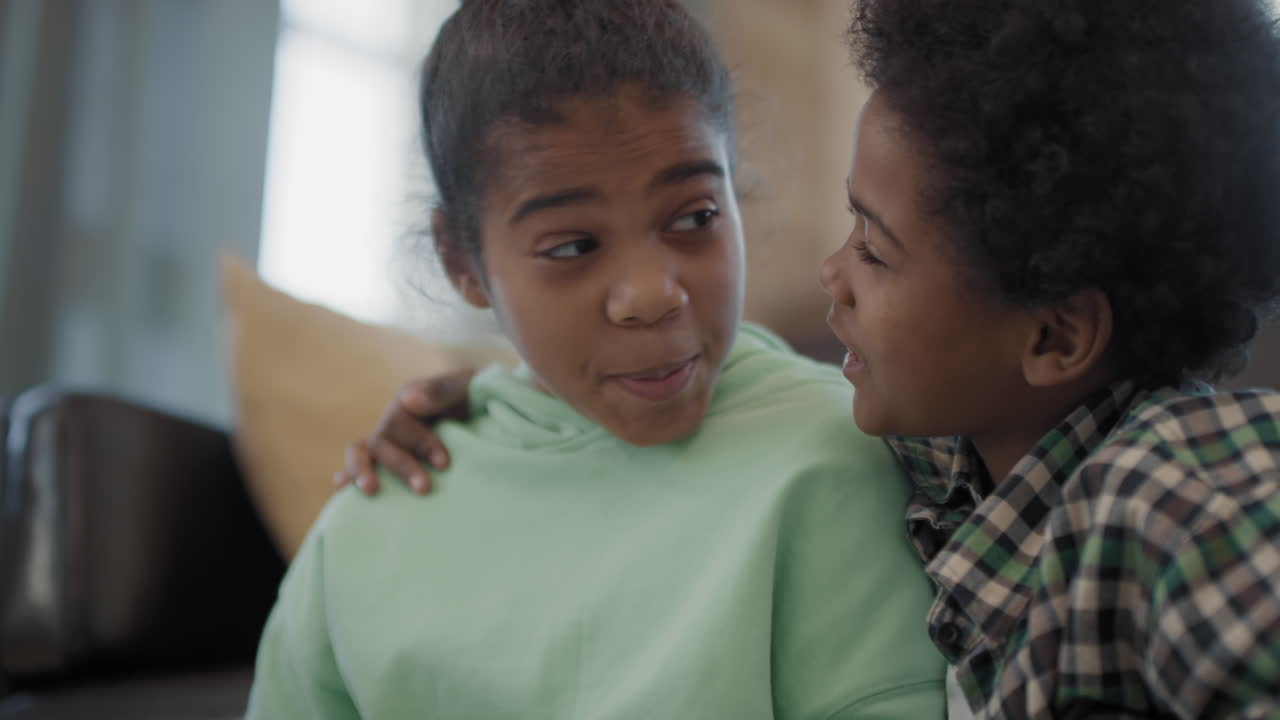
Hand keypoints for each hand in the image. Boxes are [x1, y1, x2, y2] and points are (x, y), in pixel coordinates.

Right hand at [334, 367, 475, 495]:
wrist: (483, 409)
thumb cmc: (475, 396)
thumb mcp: (466, 385)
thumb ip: (441, 390)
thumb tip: (408, 401)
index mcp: (409, 398)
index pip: (401, 421)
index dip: (421, 443)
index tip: (444, 463)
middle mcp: (393, 418)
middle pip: (382, 441)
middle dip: (401, 466)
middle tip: (424, 488)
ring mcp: (388, 438)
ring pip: (361, 451)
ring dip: (362, 470)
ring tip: (371, 490)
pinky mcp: (387, 457)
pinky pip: (361, 463)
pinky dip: (348, 474)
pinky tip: (340, 488)